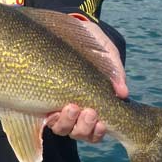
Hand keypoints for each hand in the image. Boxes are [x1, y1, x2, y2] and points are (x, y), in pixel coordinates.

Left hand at [45, 16, 128, 143]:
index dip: (98, 132)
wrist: (61, 28)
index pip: (96, 130)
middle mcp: (74, 109)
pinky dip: (52, 119)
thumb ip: (114, 69)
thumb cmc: (87, 41)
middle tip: (88, 111)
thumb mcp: (104, 51)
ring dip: (68, 123)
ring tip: (72, 107)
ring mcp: (56, 105)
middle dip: (85, 127)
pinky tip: (54, 109)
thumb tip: (123, 93)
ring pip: (63, 129)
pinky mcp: (38, 99)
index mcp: (92, 102)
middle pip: (80, 133)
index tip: (102, 122)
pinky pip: (45, 119)